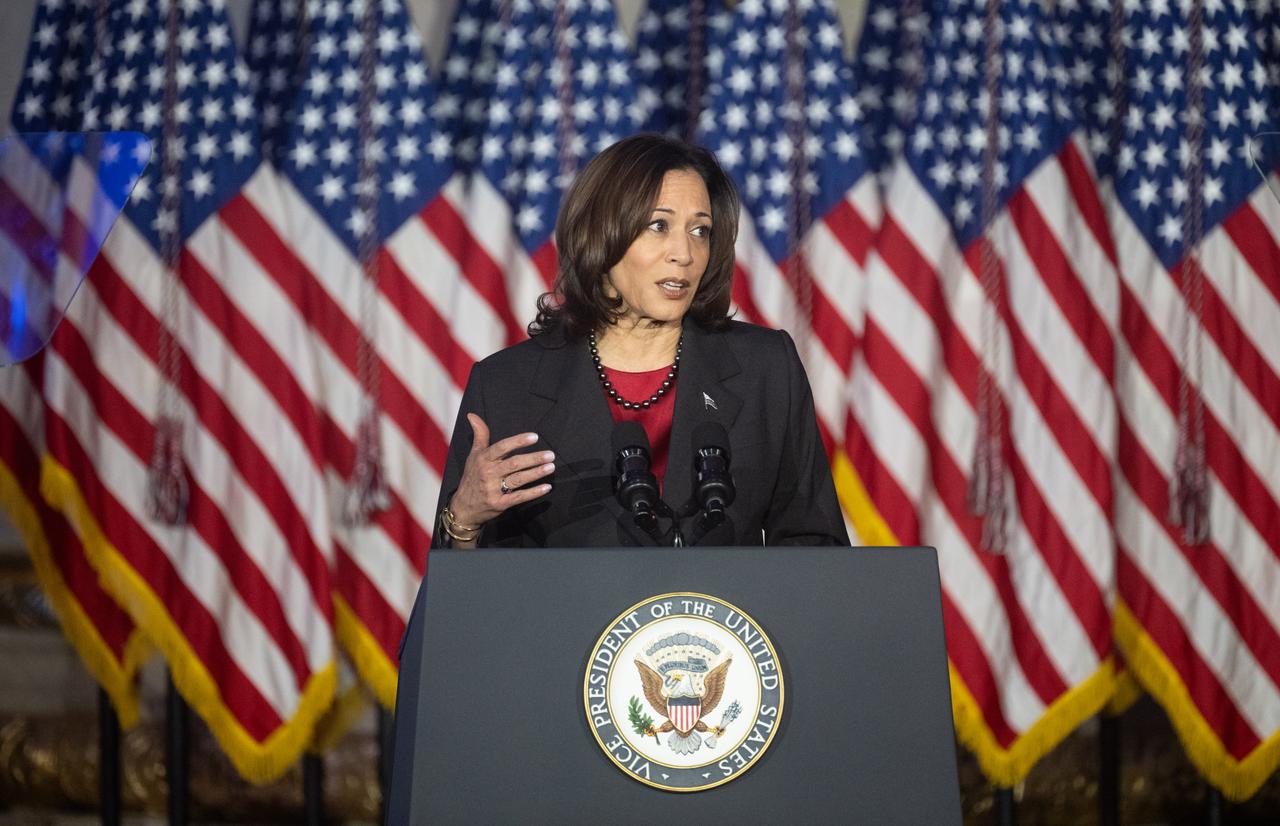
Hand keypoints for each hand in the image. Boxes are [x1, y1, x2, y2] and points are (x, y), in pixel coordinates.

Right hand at [447, 413, 554, 527]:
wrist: (463, 508)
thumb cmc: (472, 477)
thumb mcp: (473, 455)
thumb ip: (479, 435)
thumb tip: (473, 415)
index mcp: (483, 459)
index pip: (502, 447)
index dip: (518, 441)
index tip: (535, 437)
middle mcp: (488, 473)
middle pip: (514, 463)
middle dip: (533, 458)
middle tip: (550, 454)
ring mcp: (493, 490)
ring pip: (518, 479)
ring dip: (536, 473)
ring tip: (551, 467)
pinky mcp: (499, 504)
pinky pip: (519, 497)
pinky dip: (534, 493)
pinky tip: (546, 487)